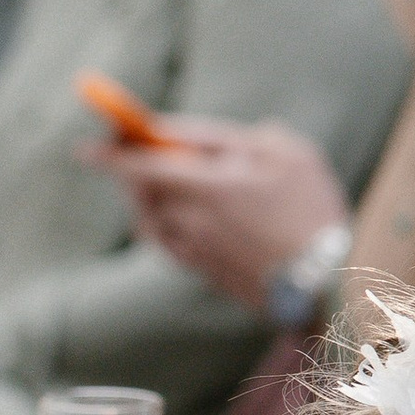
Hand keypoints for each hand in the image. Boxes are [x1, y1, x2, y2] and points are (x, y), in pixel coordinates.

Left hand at [84, 117, 347, 305]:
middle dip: (134, 172)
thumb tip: (184, 137)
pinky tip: (191, 215)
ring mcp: (194, 250)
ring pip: (153, 219)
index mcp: (206, 186)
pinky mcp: (202, 271)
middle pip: (141, 193)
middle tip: (135, 154)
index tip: (85, 149)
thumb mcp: (282, 153)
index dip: (110, 155)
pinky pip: (169, 242)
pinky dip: (169, 223)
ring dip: (152, 199)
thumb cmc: (311, 207)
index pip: (139, 166)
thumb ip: (228, 139)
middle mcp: (191, 221)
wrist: (329, 278)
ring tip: (170, 182)